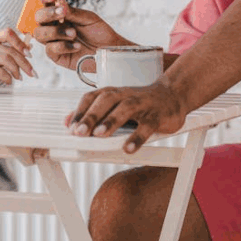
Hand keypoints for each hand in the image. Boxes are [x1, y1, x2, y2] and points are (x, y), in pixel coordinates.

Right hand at [0, 27, 34, 92]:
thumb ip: (5, 50)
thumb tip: (28, 49)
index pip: (8, 32)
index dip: (20, 43)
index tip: (29, 55)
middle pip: (10, 50)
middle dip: (24, 62)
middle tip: (32, 72)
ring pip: (6, 60)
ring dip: (17, 70)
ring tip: (19, 78)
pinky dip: (8, 78)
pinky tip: (9, 81)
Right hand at [32, 0, 130, 69]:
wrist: (109, 50)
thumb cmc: (99, 32)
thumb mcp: (88, 18)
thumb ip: (72, 12)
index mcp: (60, 14)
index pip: (47, 3)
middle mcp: (54, 26)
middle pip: (38, 18)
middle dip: (48, 14)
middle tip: (62, 13)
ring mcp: (53, 41)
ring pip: (39, 34)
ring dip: (56, 32)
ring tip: (73, 34)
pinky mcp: (56, 56)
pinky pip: (50, 49)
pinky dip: (63, 46)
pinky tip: (76, 46)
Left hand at [66, 81, 187, 152]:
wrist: (173, 95)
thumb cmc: (140, 102)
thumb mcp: (115, 104)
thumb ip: (93, 112)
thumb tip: (68, 123)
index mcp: (114, 93)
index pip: (93, 97)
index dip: (80, 111)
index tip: (71, 128)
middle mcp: (127, 95)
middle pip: (107, 100)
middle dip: (92, 115)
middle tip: (80, 132)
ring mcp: (143, 104)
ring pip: (126, 108)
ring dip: (111, 121)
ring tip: (100, 135)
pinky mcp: (158, 116)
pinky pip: (147, 126)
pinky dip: (137, 137)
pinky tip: (128, 148)